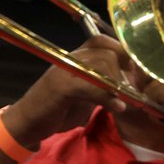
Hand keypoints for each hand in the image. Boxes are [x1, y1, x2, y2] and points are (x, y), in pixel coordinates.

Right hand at [2, 36, 135, 147]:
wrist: (28, 123)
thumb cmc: (58, 110)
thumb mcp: (86, 96)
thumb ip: (103, 88)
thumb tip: (130, 87)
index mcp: (77, 59)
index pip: (102, 41)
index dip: (123, 51)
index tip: (135, 71)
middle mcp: (71, 59)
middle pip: (107, 52)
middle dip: (124, 73)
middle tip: (131, 93)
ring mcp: (64, 71)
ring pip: (101, 65)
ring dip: (118, 86)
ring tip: (124, 102)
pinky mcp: (60, 87)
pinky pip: (89, 86)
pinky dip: (107, 98)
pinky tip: (118, 108)